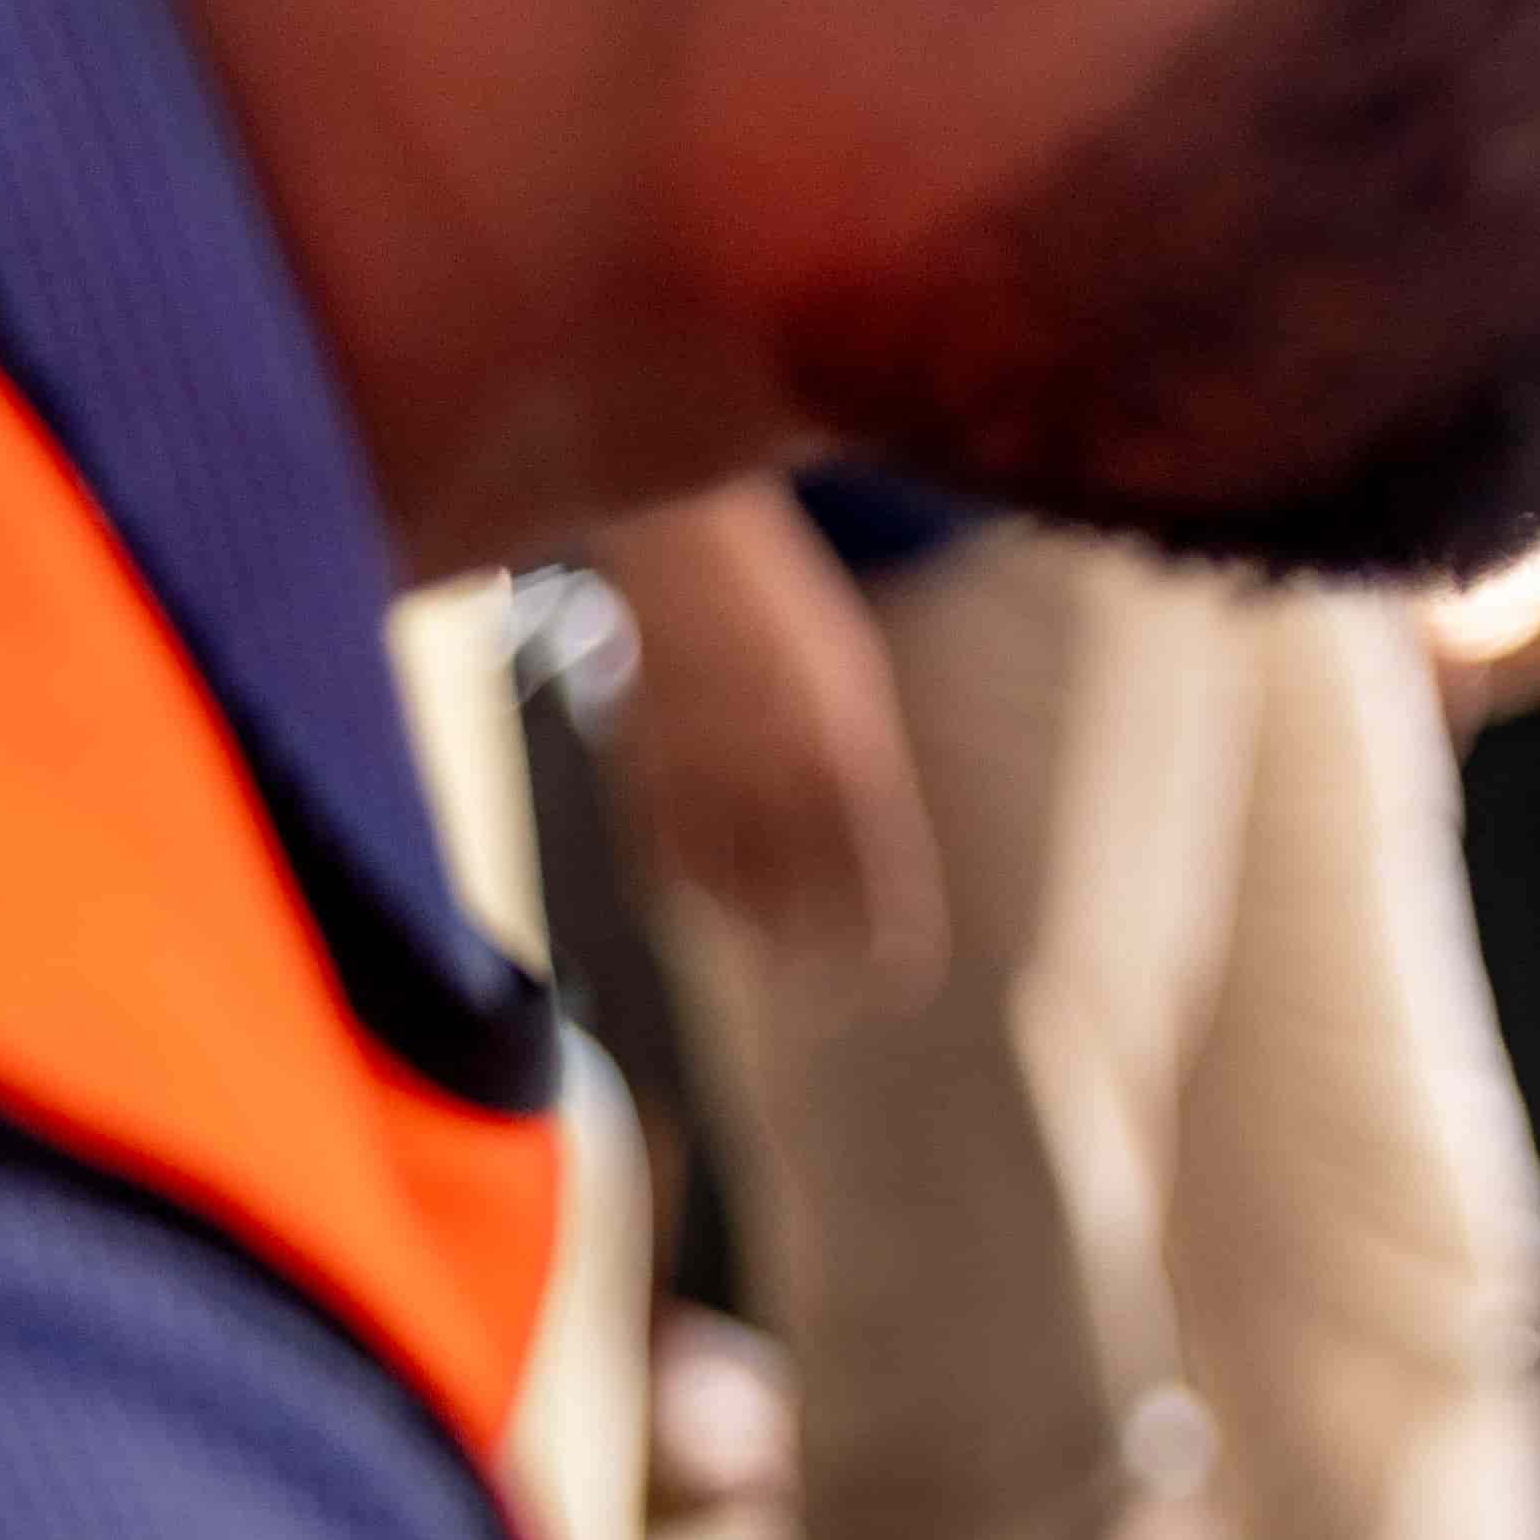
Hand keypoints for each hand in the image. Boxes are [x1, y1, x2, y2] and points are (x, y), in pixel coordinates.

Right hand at [595, 485, 939, 991]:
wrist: (689, 549)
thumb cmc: (783, 616)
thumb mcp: (849, 688)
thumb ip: (860, 771)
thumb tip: (872, 855)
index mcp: (848, 748)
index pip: (877, 870)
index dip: (888, 932)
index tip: (899, 975)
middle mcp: (777, 771)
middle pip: (802, 897)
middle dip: (821, 954)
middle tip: (834, 990)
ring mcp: (704, 771)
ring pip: (727, 890)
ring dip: (752, 933)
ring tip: (776, 956)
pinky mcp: (640, 765)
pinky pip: (659, 858)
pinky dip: (683, 893)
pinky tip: (703, 907)